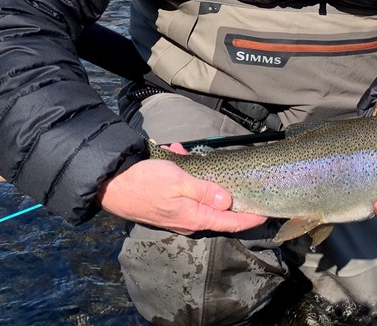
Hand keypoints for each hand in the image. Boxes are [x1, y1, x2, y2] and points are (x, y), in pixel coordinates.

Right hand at [97, 145, 267, 235]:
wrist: (110, 185)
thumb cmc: (146, 182)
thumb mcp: (180, 182)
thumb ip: (206, 192)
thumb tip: (228, 201)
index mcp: (194, 217)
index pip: (230, 222)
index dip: (249, 218)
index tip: (265, 213)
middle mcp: (187, 220)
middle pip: (216, 209)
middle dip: (222, 189)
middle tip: (229, 172)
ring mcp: (175, 214)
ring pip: (198, 194)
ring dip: (198, 176)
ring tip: (186, 156)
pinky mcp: (165, 205)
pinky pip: (182, 189)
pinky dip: (182, 172)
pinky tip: (176, 154)